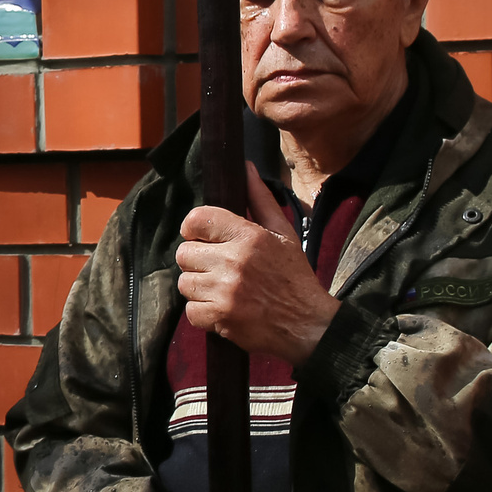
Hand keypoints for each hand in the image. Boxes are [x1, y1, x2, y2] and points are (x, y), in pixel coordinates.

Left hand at [175, 167, 338, 363]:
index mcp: (249, 237)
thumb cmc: (294, 276)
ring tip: (222, 288)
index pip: (197, 219)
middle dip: (197, 260)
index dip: (194, 228)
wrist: (308, 324)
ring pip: (184, 282)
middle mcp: (234, 261)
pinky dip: (203, 312)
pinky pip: (190, 311)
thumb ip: (259, 199)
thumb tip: (245, 166)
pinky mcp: (220, 317)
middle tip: (217, 267)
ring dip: (199, 287)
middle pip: (184, 253)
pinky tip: (223, 308)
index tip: (201, 237)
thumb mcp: (283, 233)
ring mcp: (225, 291)